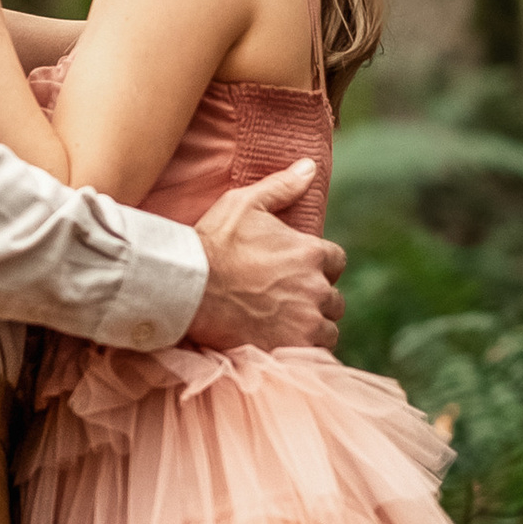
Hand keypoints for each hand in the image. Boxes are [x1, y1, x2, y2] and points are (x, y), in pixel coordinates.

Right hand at [188, 159, 345, 353]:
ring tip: (284, 327)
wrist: (186, 288)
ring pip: (327, 331)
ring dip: (312, 329)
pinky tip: (282, 346)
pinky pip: (313, 357)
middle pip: (334, 300)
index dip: (319, 267)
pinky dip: (302, 353)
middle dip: (316, 300)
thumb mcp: (244, 204)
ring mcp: (305, 322)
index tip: (298, 272)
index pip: (336, 261)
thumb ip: (282, 187)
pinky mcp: (290, 349)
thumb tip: (310, 166)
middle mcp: (315, 288)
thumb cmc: (212, 243)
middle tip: (286, 302)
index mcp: (310, 252)